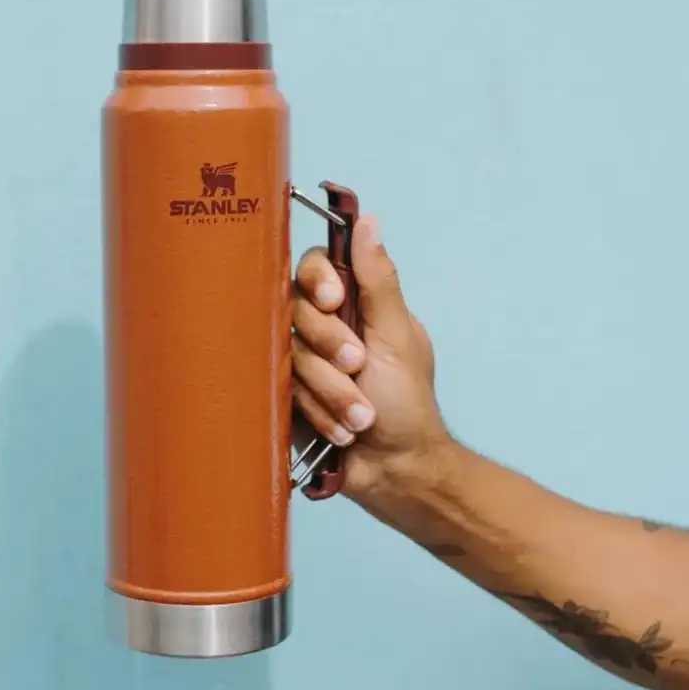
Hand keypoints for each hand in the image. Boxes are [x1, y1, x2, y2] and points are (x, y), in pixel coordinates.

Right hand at [292, 215, 451, 508]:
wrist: (397, 469)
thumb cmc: (407, 403)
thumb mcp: (398, 336)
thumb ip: (378, 280)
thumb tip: (367, 220)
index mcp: (351, 304)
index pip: (313, 267)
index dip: (316, 279)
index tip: (334, 300)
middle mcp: (321, 328)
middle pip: (297, 311)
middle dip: (329, 345)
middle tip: (359, 367)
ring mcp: (300, 363)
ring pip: (290, 356)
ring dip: (331, 390)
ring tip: (361, 415)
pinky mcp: (284, 396)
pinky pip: (281, 391)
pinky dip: (318, 413)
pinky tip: (341, 431)